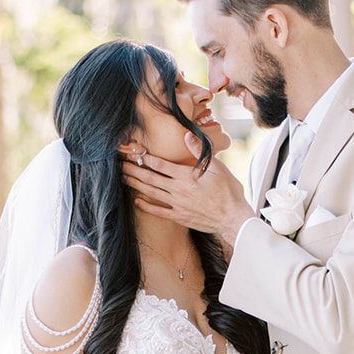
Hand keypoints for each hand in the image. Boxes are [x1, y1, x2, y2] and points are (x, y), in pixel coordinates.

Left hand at [122, 136, 254, 251]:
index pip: (160, 164)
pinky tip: (137, 201)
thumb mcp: (217, 166)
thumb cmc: (228, 191)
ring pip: (151, 192)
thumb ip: (199, 151)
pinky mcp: (179, 216)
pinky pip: (159, 211)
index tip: (134, 152)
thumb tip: (186, 135)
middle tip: (121, 164)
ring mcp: (178, 204)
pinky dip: (146, 206)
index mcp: (186, 176)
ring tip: (124, 178)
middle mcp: (178, 190)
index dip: (145, 157)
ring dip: (136, 184)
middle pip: (151, 178)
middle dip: (134, 170)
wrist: (233, 218)